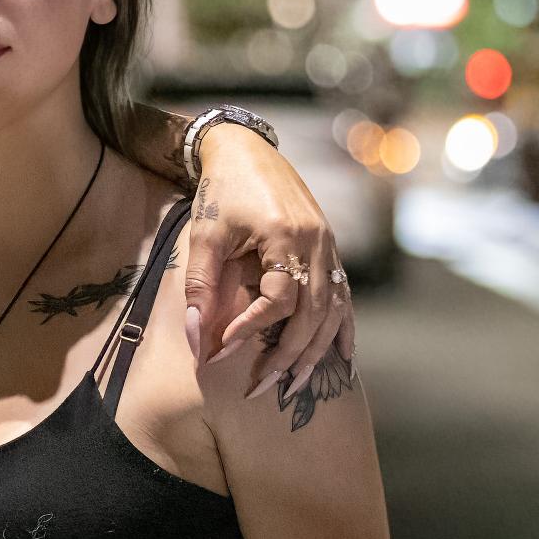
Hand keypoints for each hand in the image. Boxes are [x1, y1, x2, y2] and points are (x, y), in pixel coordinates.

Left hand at [179, 126, 355, 396]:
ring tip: (294, 385)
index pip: (279, 299)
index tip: (222, 350)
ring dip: (315, 352)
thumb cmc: (221, 192)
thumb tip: (194, 338)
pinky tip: (342, 360)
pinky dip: (342, 330)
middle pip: (313, 314)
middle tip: (261, 387)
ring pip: (333, 311)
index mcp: (287, 236)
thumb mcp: (204, 235)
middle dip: (288, 355)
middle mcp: (317, 244)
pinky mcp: (331, 250)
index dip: (252, 328)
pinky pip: (345, 298)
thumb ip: (199, 286)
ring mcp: (330, 248)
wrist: (246, 152)